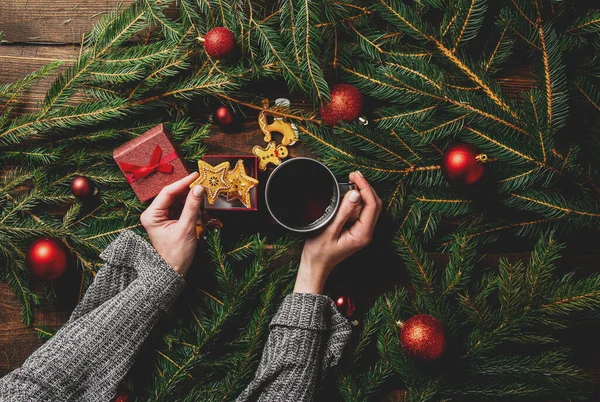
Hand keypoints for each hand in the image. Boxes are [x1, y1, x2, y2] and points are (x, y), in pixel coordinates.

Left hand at [140, 172, 204, 275]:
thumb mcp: (186, 228)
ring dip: (190, 197)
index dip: (183, 183)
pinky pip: (180, 208)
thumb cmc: (176, 254)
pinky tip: (199, 204)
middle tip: (203, 182)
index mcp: (151, 215)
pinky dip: (190, 206)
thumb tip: (199, 188)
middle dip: (187, 189)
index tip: (196, 176)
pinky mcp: (169, 220)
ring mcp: (161, 217)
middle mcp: (154, 213)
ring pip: (177, 200)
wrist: (173, 272)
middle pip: (172, 195)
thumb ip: (192, 207)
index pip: (167, 192)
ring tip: (203, 193)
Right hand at [294, 171, 381, 293]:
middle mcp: (366, 232)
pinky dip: (357, 199)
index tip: (355, 176)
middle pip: (375, 204)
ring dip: (363, 192)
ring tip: (352, 179)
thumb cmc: (319, 252)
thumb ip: (343, 212)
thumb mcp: (329, 230)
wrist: (315, 266)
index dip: (365, 187)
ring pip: (369, 207)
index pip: (372, 205)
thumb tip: (355, 194)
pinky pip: (361, 211)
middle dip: (366, 187)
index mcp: (362, 234)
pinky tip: (349, 192)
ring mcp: (362, 231)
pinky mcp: (356, 229)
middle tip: (354, 174)